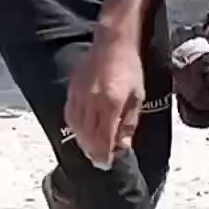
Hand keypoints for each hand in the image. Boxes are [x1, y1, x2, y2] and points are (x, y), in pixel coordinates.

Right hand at [64, 39, 145, 167]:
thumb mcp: (138, 97)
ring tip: (90, 152)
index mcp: (111, 104)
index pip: (105, 137)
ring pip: (77, 127)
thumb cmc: (131, 69)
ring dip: (83, 143)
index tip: (108, 164)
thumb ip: (129, 122)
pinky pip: (70, 115)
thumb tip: (124, 145)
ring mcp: (79, 96)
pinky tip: (80, 133)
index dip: (105, 153)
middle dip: (93, 152)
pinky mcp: (72, 90)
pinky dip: (74, 128)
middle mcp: (92, 102)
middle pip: (88, 135)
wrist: (112, 44)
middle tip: (99, 163)